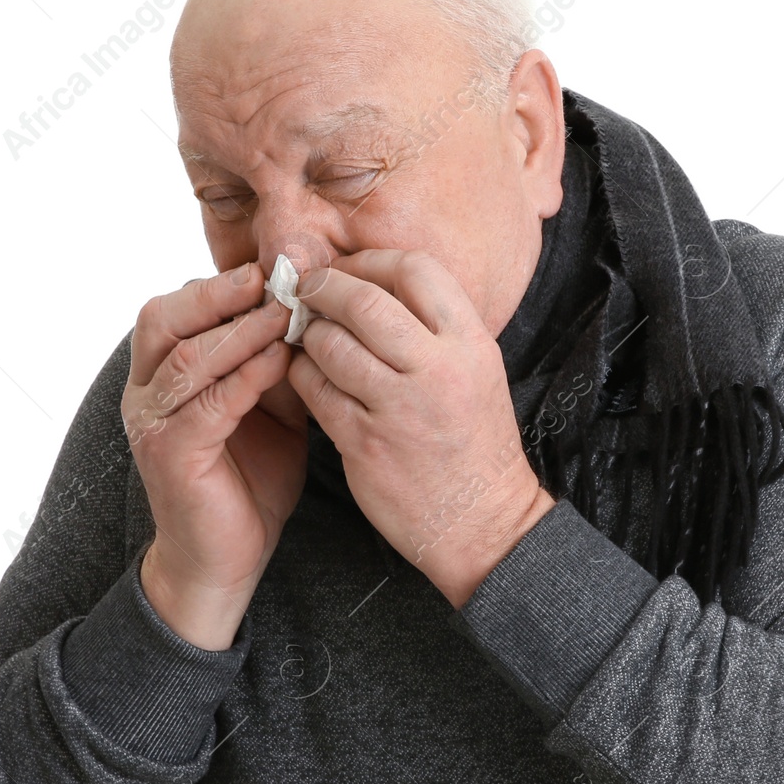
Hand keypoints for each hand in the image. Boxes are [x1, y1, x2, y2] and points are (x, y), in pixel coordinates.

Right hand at [123, 263, 308, 648]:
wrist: (228, 558)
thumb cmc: (250, 479)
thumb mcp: (272, 406)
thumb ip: (277, 360)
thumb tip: (314, 307)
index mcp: (164, 372)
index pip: (178, 307)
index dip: (223, 282)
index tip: (277, 264)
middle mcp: (146, 391)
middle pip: (163, 318)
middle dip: (216, 293)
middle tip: (268, 275)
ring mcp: (152, 423)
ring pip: (183, 357)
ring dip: (237, 330)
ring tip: (283, 311)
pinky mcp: (170, 456)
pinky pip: (205, 405)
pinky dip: (242, 377)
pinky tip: (278, 361)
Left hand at [285, 250, 553, 608]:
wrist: (482, 521)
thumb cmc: (474, 442)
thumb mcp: (476, 369)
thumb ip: (434, 327)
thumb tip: (372, 282)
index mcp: (470, 343)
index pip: (415, 268)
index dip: (371, 261)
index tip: (350, 271)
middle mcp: (437, 369)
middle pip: (363, 300)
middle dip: (324, 288)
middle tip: (306, 291)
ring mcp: (398, 407)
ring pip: (330, 343)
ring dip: (308, 333)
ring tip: (307, 337)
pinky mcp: (365, 443)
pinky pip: (315, 391)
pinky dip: (302, 375)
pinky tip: (308, 376)